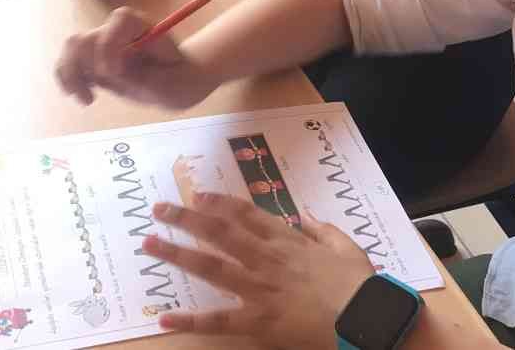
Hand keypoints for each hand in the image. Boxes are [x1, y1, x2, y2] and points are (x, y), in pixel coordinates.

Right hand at [55, 7, 219, 108]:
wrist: (177, 80)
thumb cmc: (181, 78)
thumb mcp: (176, 82)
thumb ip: (147, 78)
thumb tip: (114, 73)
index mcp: (143, 27)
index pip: (120, 20)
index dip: (111, 44)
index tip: (115, 73)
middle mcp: (118, 31)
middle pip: (86, 37)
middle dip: (84, 66)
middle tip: (95, 95)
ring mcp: (104, 44)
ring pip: (72, 48)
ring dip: (71, 75)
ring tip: (87, 99)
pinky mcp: (94, 61)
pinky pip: (70, 63)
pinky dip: (69, 80)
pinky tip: (85, 98)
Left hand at [143, 193, 376, 347]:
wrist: (365, 319)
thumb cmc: (358, 284)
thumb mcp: (345, 246)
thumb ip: (321, 229)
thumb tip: (304, 214)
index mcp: (287, 241)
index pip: (246, 214)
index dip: (219, 202)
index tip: (197, 194)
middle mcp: (267, 258)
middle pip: (219, 232)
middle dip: (186, 219)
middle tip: (158, 210)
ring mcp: (259, 289)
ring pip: (211, 267)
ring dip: (178, 254)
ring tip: (149, 244)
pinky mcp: (258, 321)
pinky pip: (218, 321)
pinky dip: (191, 320)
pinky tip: (165, 318)